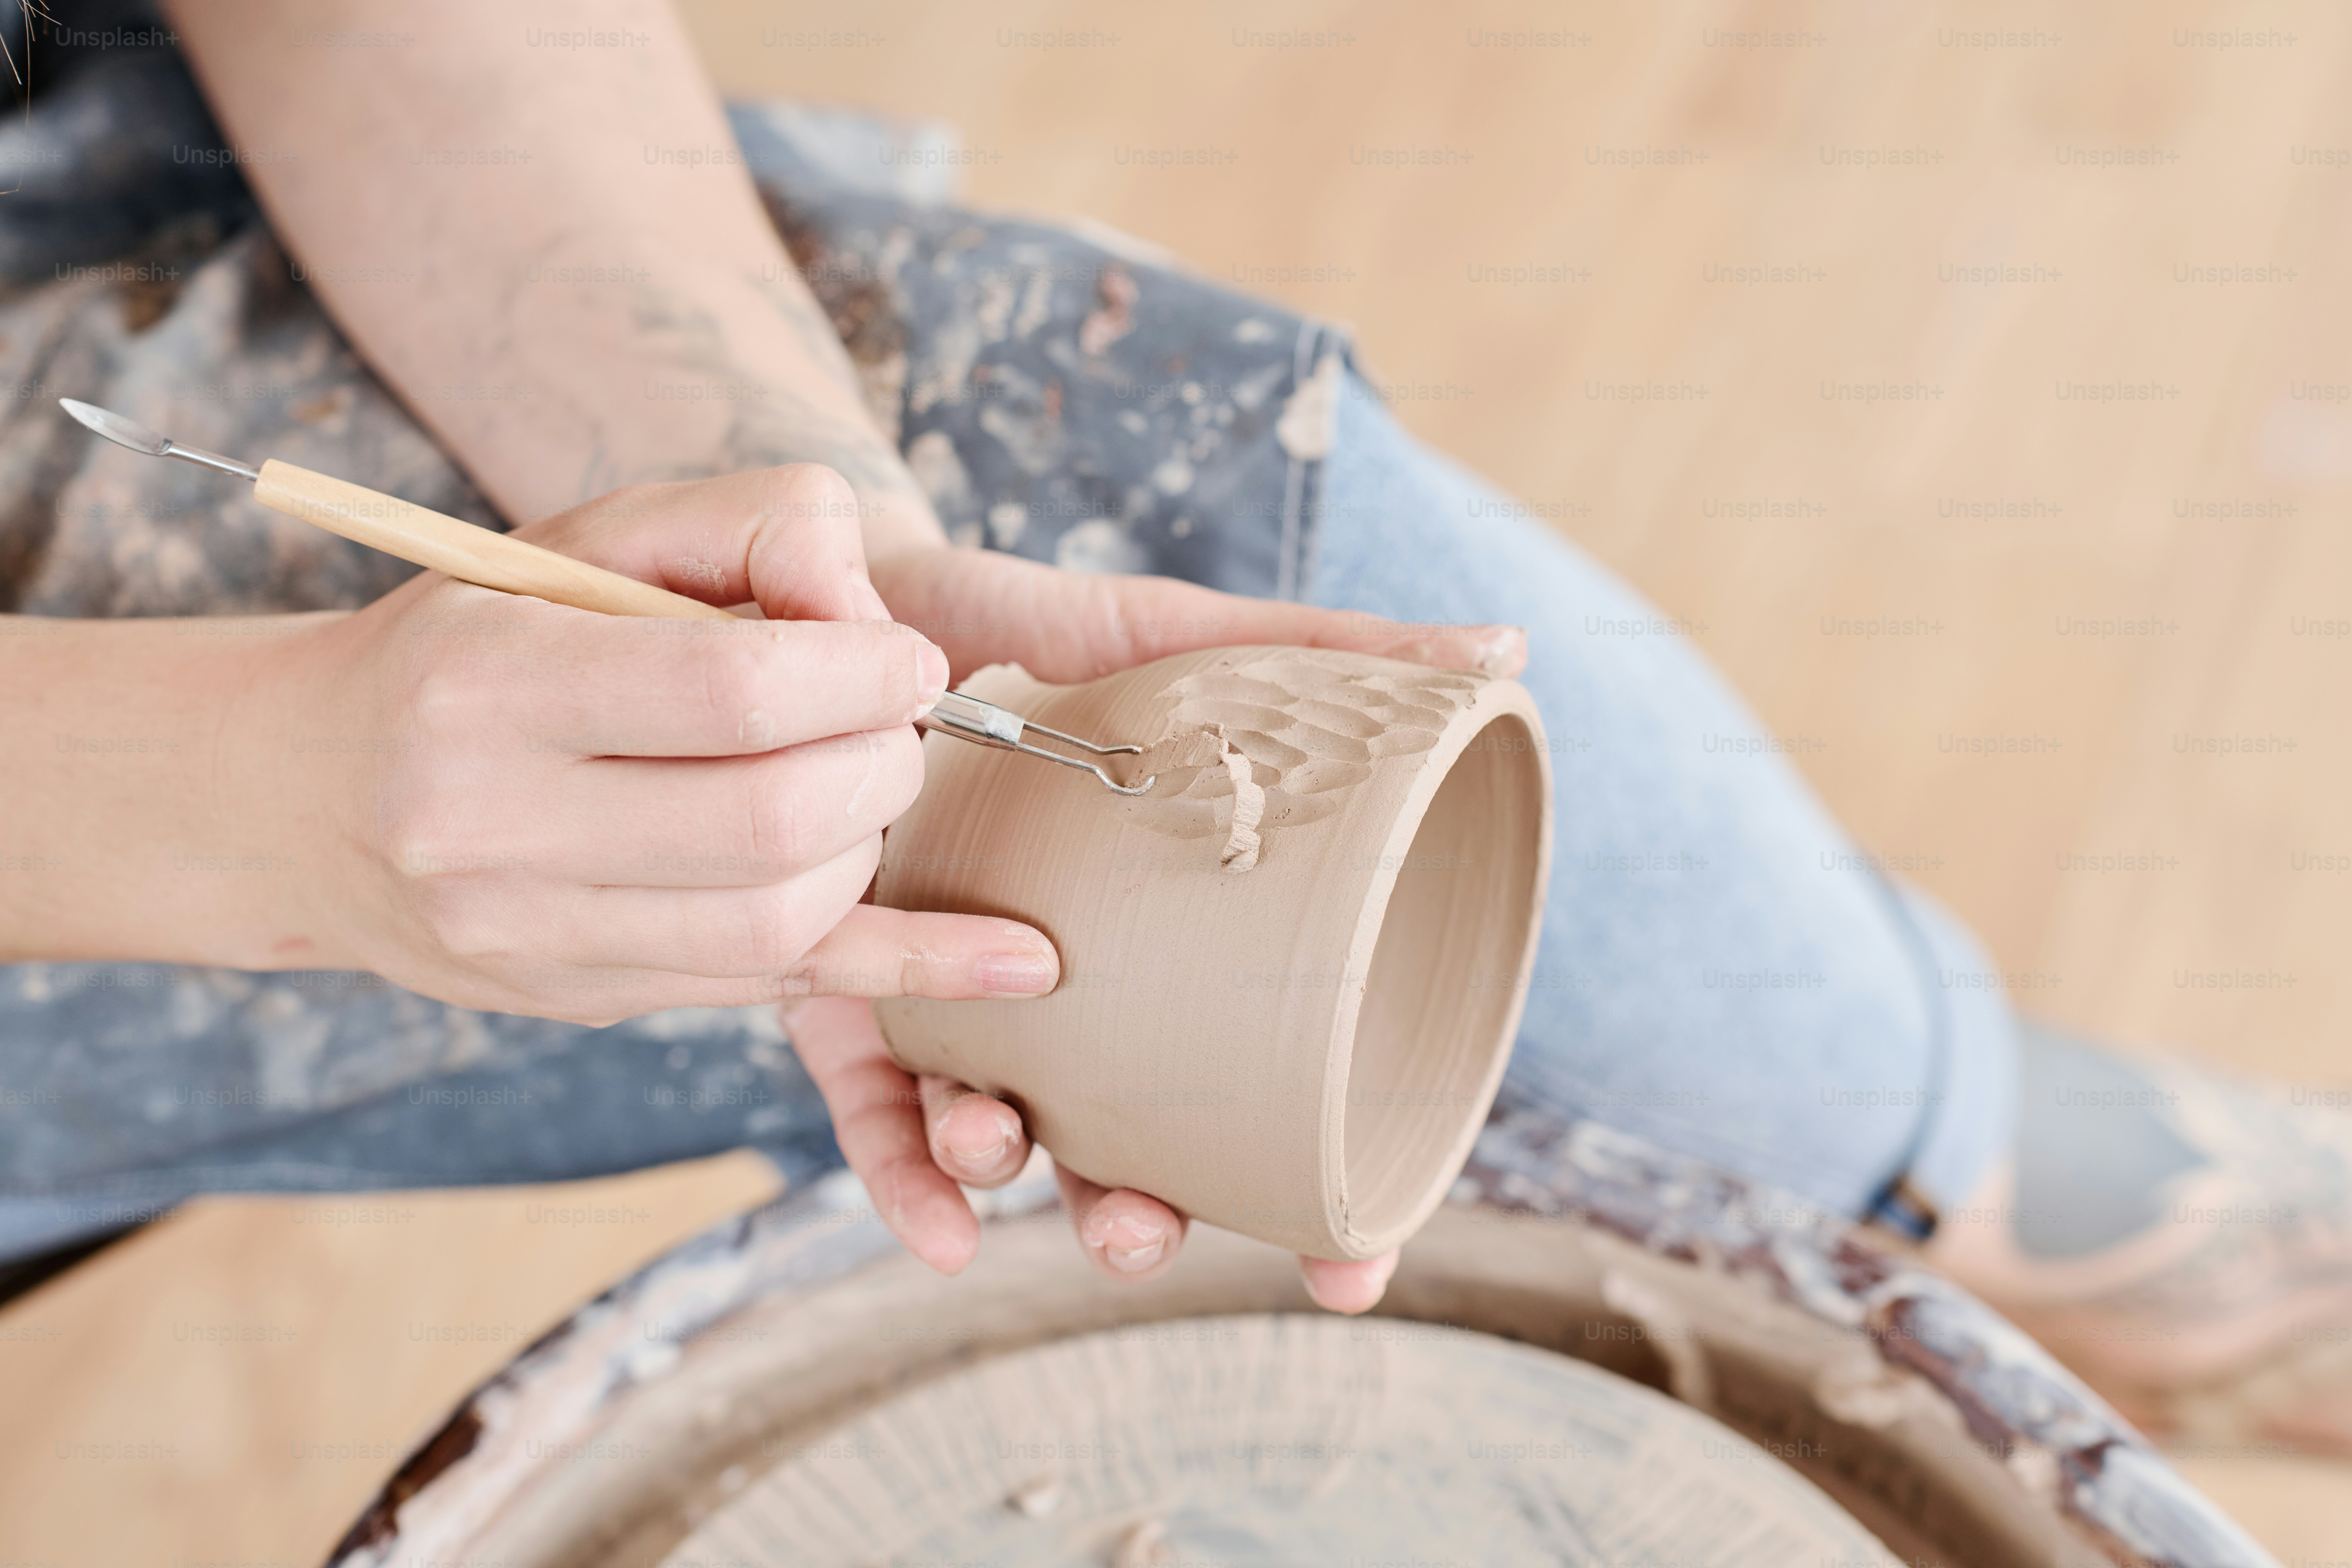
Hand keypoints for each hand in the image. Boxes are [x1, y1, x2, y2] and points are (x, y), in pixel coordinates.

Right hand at [228, 466, 1062, 1025]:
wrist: (311, 790)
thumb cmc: (479, 635)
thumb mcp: (591, 538)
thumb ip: (748, 528)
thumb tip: (874, 610)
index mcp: (485, 687)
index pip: (735, 692)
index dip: (865, 672)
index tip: (909, 659)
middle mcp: (489, 827)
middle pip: (775, 819)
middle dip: (883, 765)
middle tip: (896, 725)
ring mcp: (531, 937)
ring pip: (784, 921)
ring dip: (877, 850)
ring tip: (871, 790)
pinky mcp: (581, 999)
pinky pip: (777, 992)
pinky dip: (913, 972)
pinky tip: (1019, 967)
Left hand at [786, 544, 1526, 1313]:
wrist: (870, 599)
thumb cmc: (1040, 628)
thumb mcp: (1183, 639)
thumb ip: (1328, 655)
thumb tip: (1502, 649)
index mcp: (1160, 946)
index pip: (1248, 1100)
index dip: (1303, 1205)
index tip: (1348, 1272)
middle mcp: (1061, 995)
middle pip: (1117, 1147)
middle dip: (1135, 1212)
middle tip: (1145, 1233)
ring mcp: (949, 1000)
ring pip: (992, 1130)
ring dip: (1008, 1170)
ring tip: (1012, 1152)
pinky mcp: (846, 984)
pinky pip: (874, 1106)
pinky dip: (902, 1173)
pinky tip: (944, 1228)